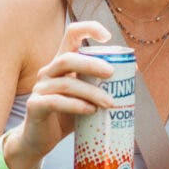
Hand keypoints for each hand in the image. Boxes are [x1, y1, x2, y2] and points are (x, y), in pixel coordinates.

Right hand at [15, 20, 118, 164]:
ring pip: (66, 83)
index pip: (71, 34)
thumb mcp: (86, 97)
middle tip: (112, 74)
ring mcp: (40, 89)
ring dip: (91, 92)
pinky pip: (56, 102)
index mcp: (62, 63)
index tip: (107, 37)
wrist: (40, 140)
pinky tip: (90, 111)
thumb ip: (101, 85)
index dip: (89, 29)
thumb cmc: (65, 116)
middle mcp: (49, 72)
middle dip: (92, 64)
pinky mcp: (36, 106)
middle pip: (68, 58)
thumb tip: (132, 71)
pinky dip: (75, 105)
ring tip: (110, 103)